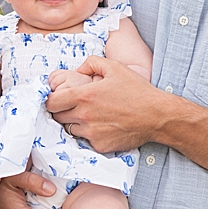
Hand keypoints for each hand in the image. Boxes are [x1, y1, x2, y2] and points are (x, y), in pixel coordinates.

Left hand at [46, 55, 162, 155]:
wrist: (157, 116)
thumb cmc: (137, 90)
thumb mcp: (114, 67)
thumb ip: (91, 63)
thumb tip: (77, 70)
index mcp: (84, 96)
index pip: (51, 102)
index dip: (50, 100)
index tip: (56, 98)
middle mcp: (85, 116)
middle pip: (57, 117)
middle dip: (61, 111)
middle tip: (71, 107)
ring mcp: (92, 133)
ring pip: (70, 130)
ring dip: (74, 124)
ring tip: (88, 117)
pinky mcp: (100, 145)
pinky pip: (86, 140)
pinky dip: (89, 134)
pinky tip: (101, 127)